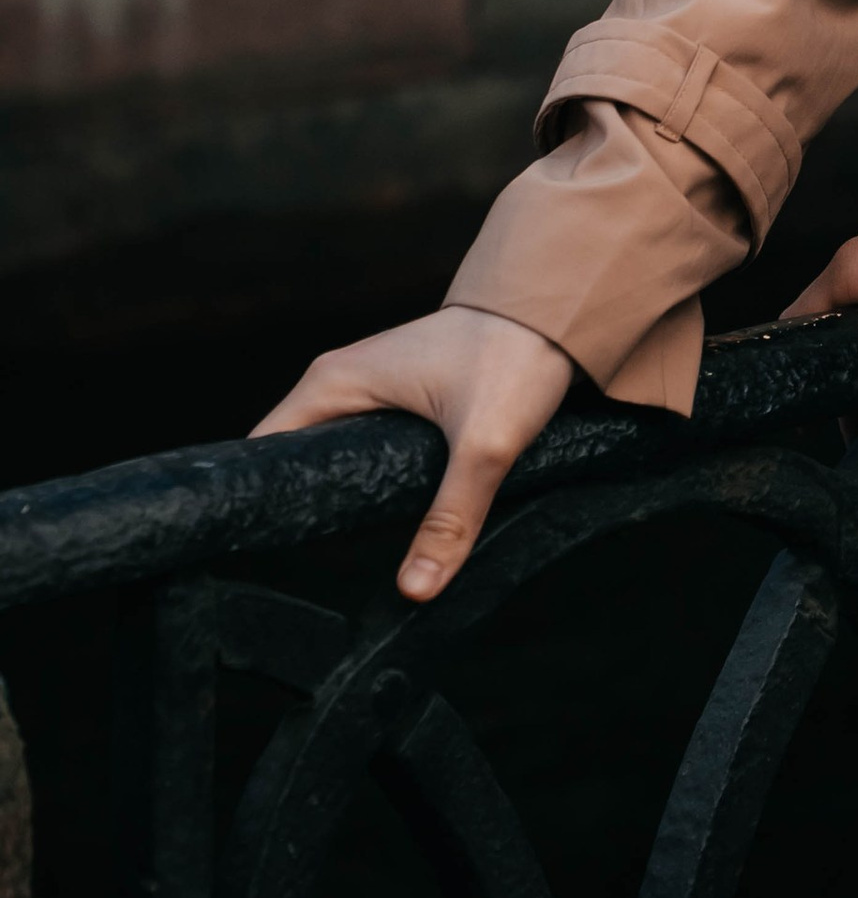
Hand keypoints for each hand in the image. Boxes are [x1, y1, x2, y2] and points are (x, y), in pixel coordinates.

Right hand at [252, 308, 574, 603]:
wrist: (557, 306)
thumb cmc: (514, 356)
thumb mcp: (484, 444)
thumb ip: (451, 517)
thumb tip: (414, 590)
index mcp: (334, 382)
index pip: (265, 449)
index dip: (261, 500)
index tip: (263, 552)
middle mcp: (339, 381)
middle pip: (294, 458)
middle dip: (300, 508)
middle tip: (304, 568)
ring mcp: (367, 387)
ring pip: (331, 454)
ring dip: (337, 496)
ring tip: (340, 554)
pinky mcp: (397, 397)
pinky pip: (361, 447)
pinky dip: (366, 480)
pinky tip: (379, 518)